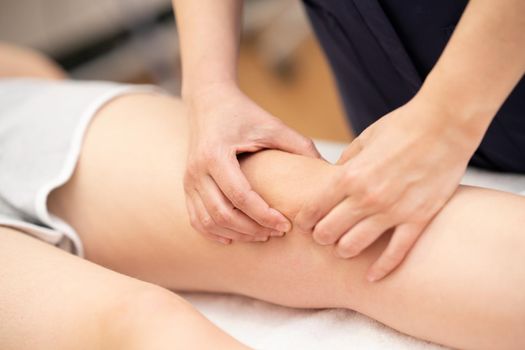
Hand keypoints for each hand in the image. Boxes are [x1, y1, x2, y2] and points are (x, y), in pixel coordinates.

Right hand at [184, 83, 320, 243]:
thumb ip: (300, 146)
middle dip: (252, 229)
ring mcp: (188, 179)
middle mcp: (197, 169)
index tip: (286, 225)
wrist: (208, 101)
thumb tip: (329, 169)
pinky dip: (213, 232)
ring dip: (235, 233)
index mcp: (216, 154)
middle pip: (222, 213)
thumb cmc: (243, 113)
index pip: (241, 196)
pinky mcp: (187, 185)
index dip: (264, 215)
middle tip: (276, 233)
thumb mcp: (272, 126)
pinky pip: (195, 218)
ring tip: (261, 235)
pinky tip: (234, 237)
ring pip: (208, 221)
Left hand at [294, 97, 480, 280]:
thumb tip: (332, 179)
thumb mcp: (363, 140)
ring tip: (344, 248)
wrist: (444, 124)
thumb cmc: (401, 127)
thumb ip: (345, 164)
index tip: (305, 223)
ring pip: (354, 247)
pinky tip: (371, 277)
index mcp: (349, 176)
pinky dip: (381, 269)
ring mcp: (393, 211)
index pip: (313, 210)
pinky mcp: (418, 219)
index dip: (304, 220)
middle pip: (328, 233)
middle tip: (323, 235)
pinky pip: (396, 253)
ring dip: (343, 251)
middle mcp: (366, 198)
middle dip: (320, 237)